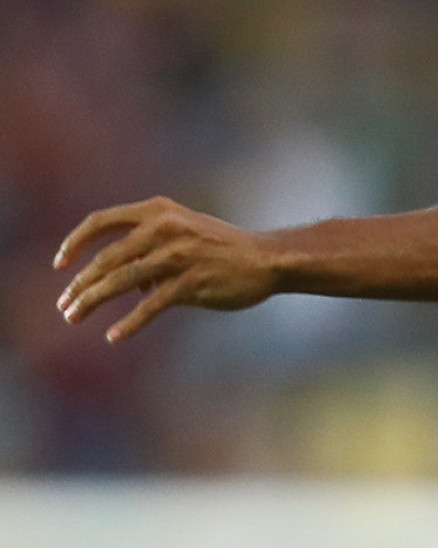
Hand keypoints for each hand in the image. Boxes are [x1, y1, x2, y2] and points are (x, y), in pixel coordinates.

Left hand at [54, 200, 277, 341]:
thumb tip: (128, 283)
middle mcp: (162, 230)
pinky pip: (150, 306)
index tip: (60, 265)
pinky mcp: (190, 284)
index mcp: (156, 212)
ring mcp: (176, 257)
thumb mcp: (185, 231)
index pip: (100, 222)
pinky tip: (113, 336)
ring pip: (120, 281)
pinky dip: (129, 323)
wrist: (267, 259)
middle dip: (80, 285)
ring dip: (92, 301)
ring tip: (74, 317)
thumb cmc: (224, 248)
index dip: (75, 243)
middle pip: (106, 258)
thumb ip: (151, 246)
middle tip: (64, 306)